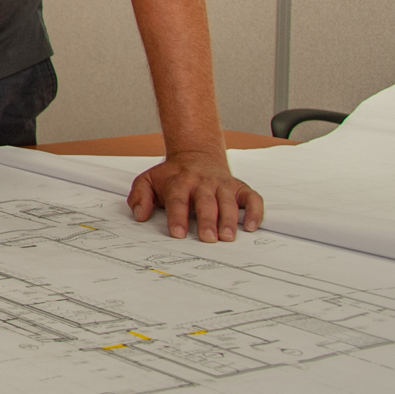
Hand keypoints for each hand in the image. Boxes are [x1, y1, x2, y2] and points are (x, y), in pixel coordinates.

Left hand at [128, 152, 263, 241]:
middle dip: (207, 221)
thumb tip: (139, 216)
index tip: (178, 234)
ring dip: (229, 220)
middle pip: (206, 202)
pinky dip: (255, 212)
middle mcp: (202, 182)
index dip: (177, 217)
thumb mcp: (148, 180)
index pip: (178, 200)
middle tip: (208, 238)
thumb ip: (139, 197)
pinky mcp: (239, 188)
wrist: (196, 154)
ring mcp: (223, 185)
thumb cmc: (172, 175)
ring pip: (228, 202)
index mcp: (179, 182)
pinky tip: (252, 226)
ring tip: (227, 237)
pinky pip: (252, 198)